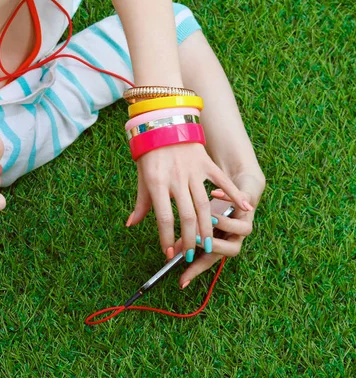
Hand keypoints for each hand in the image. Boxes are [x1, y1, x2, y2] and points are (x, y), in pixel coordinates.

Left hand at [126, 143, 253, 260]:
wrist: (162, 122)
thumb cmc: (150, 153)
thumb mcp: (142, 178)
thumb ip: (141, 203)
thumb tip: (131, 224)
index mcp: (157, 183)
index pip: (164, 217)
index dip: (167, 237)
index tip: (168, 253)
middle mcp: (176, 179)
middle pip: (187, 216)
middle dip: (190, 239)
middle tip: (192, 255)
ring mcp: (193, 171)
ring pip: (204, 205)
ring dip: (208, 228)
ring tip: (209, 245)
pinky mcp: (206, 164)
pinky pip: (223, 181)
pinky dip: (234, 195)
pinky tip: (245, 209)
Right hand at [170, 172, 264, 287]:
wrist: (239, 185)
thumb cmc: (216, 207)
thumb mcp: (198, 222)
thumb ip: (187, 236)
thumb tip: (169, 249)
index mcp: (222, 242)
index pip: (208, 260)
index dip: (195, 270)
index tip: (181, 281)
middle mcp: (235, 235)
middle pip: (231, 251)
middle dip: (215, 247)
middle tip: (197, 240)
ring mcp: (244, 220)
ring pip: (242, 229)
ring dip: (225, 224)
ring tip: (210, 216)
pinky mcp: (248, 203)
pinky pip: (242, 203)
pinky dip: (227, 198)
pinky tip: (213, 193)